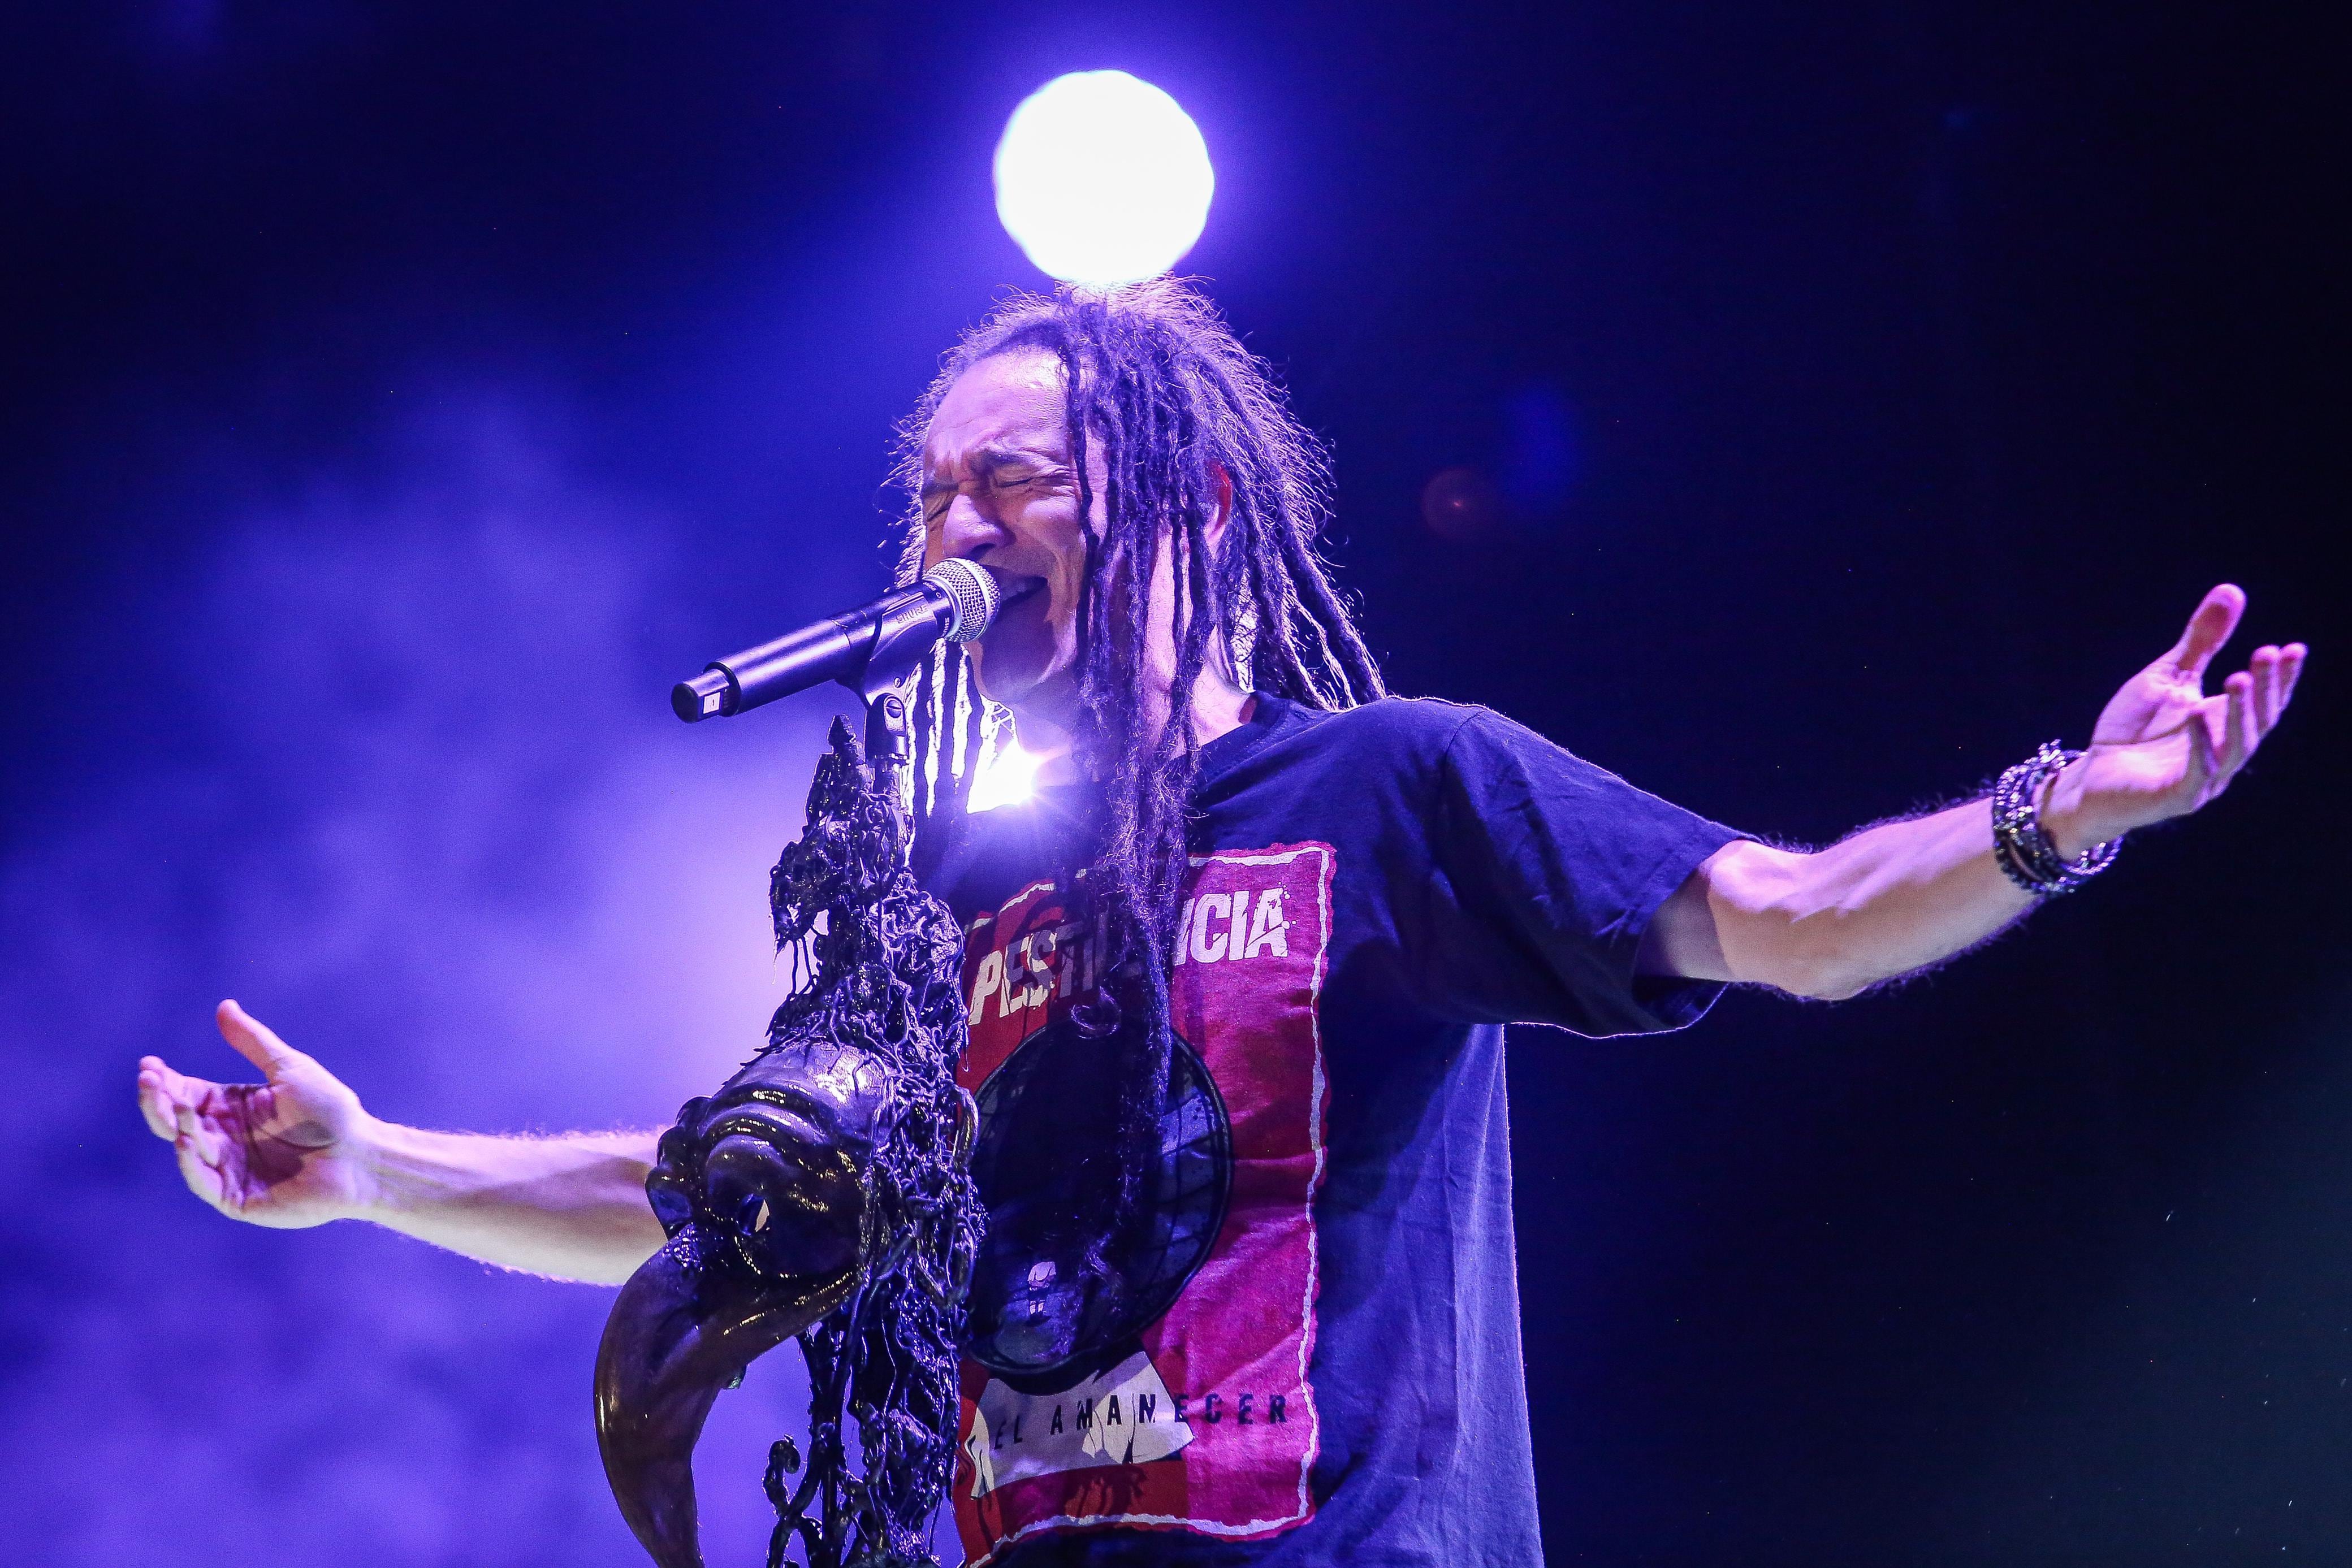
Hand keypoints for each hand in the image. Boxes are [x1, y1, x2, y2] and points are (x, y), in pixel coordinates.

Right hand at [137, 1001, 378, 1227]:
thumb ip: (253, 1042)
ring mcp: (227, 1168)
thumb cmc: (331, 1111)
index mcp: (232, 1108)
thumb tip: (224, 1006)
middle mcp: (223, 1137)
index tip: (149, 1066)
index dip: (165, 1082)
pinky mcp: (236, 1198)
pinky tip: (186, 1140)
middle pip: (177, 1119)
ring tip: (179, 1106)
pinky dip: (191, 1162)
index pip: (186, 1093)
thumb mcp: (289, 1069)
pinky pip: (204, 1182)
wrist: (361, 1156)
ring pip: (187, 1147)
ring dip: (178, 1125)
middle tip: (149, 1081)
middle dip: (159, 1101)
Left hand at [2045, 584, 2306, 854]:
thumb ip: (2201, 641)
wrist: (2092, 777)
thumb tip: (2232, 590)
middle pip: (2257, 720)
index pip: (2265, 700)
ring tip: (2239, 677)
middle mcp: (2223, 751)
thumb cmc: (2133, 730)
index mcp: (2225, 723)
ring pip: (2235, 747)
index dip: (2282, 678)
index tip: (2293, 648)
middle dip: (2266, 688)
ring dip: (2239, 713)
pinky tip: (2198, 714)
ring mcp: (2205, 777)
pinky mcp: (2177, 796)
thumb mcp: (2168, 677)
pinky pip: (2196, 772)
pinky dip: (2200, 744)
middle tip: (2269, 653)